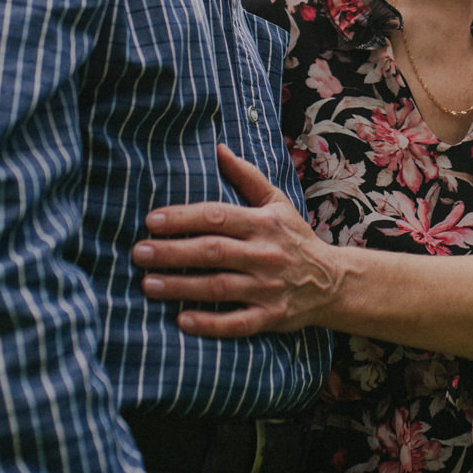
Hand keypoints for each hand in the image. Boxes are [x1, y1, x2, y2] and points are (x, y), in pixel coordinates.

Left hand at [133, 145, 343, 337]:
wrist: (333, 283)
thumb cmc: (295, 238)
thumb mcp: (277, 203)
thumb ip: (247, 177)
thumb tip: (218, 149)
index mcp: (264, 224)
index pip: (218, 216)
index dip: (183, 218)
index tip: (151, 221)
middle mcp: (265, 254)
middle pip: (212, 251)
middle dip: (173, 252)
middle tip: (138, 252)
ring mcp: (268, 288)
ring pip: (219, 287)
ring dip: (181, 286)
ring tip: (148, 284)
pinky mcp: (271, 317)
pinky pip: (237, 323)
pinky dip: (210, 324)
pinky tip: (182, 321)